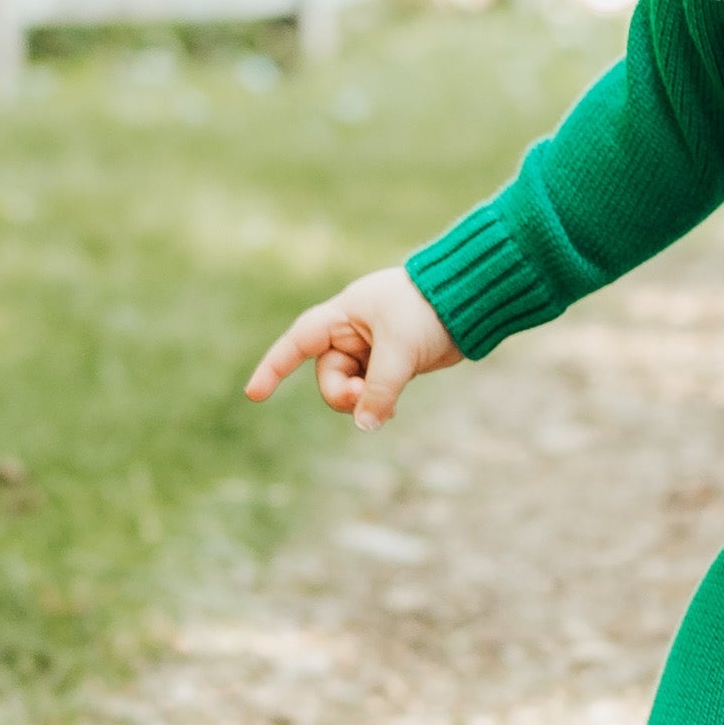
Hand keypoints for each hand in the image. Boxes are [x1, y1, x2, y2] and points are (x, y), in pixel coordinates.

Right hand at [243, 266, 462, 431]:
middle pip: (327, 375)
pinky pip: (372, 391)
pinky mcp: (392, 362)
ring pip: (350, 387)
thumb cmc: (428, 310)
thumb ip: (379, 389)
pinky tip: (389, 411)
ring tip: (386, 407)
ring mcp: (371, 348)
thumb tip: (366, 424)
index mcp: (343, 314)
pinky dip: (377, 403)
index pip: (299, 342)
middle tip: (365, 401)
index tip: (254, 395)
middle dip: (342, 394)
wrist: (469, 300)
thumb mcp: (400, 351)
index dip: (274, 367)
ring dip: (362, 401)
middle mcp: (352, 331)